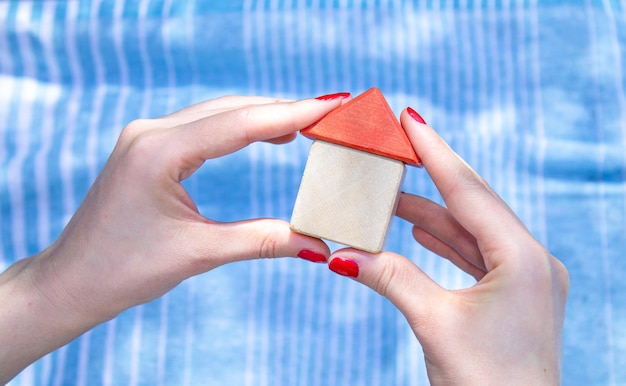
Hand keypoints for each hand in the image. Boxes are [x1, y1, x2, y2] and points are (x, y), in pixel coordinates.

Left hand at [0, 95, 345, 381]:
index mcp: (159, 152)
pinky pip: (203, 126)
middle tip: (330, 113)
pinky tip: (265, 133)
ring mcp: (147, 136)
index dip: (291, 113)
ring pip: (218, 113)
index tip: (332, 105)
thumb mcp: (199, 253)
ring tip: (307, 122)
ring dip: (262, 116)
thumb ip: (262, 241)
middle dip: (283, 110)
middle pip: (231, 109)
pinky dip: (239, 127)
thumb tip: (317, 246)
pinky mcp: (148, 147)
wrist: (73, 280)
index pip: (240, 122)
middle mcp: (151, 133)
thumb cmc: (125, 270)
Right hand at [327, 108, 568, 384]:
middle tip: (398, 146)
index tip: (409, 119)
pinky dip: (445, 240)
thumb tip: (338, 253)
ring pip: (472, 230)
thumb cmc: (485, 384)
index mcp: (524, 259)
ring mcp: (528, 279)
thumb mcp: (433, 322)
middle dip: (432, 175)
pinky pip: (476, 254)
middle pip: (473, 204)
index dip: (434, 152)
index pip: (468, 191)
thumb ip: (389, 277)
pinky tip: (418, 229)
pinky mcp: (516, 296)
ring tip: (392, 193)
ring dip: (432, 213)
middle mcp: (534, 262)